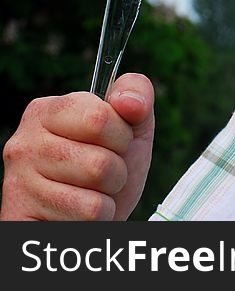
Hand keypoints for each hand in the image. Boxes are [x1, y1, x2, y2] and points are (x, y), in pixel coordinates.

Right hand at [1, 73, 153, 220]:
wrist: (96, 214)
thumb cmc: (112, 164)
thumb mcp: (132, 125)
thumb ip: (136, 95)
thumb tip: (129, 102)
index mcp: (47, 111)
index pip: (98, 118)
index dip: (121, 135)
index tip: (115, 141)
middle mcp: (23, 143)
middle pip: (99, 163)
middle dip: (117, 171)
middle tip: (104, 173)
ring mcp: (17, 183)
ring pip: (93, 196)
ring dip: (107, 198)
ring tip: (91, 192)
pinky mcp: (20, 218)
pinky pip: (85, 218)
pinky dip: (97, 219)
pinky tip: (78, 212)